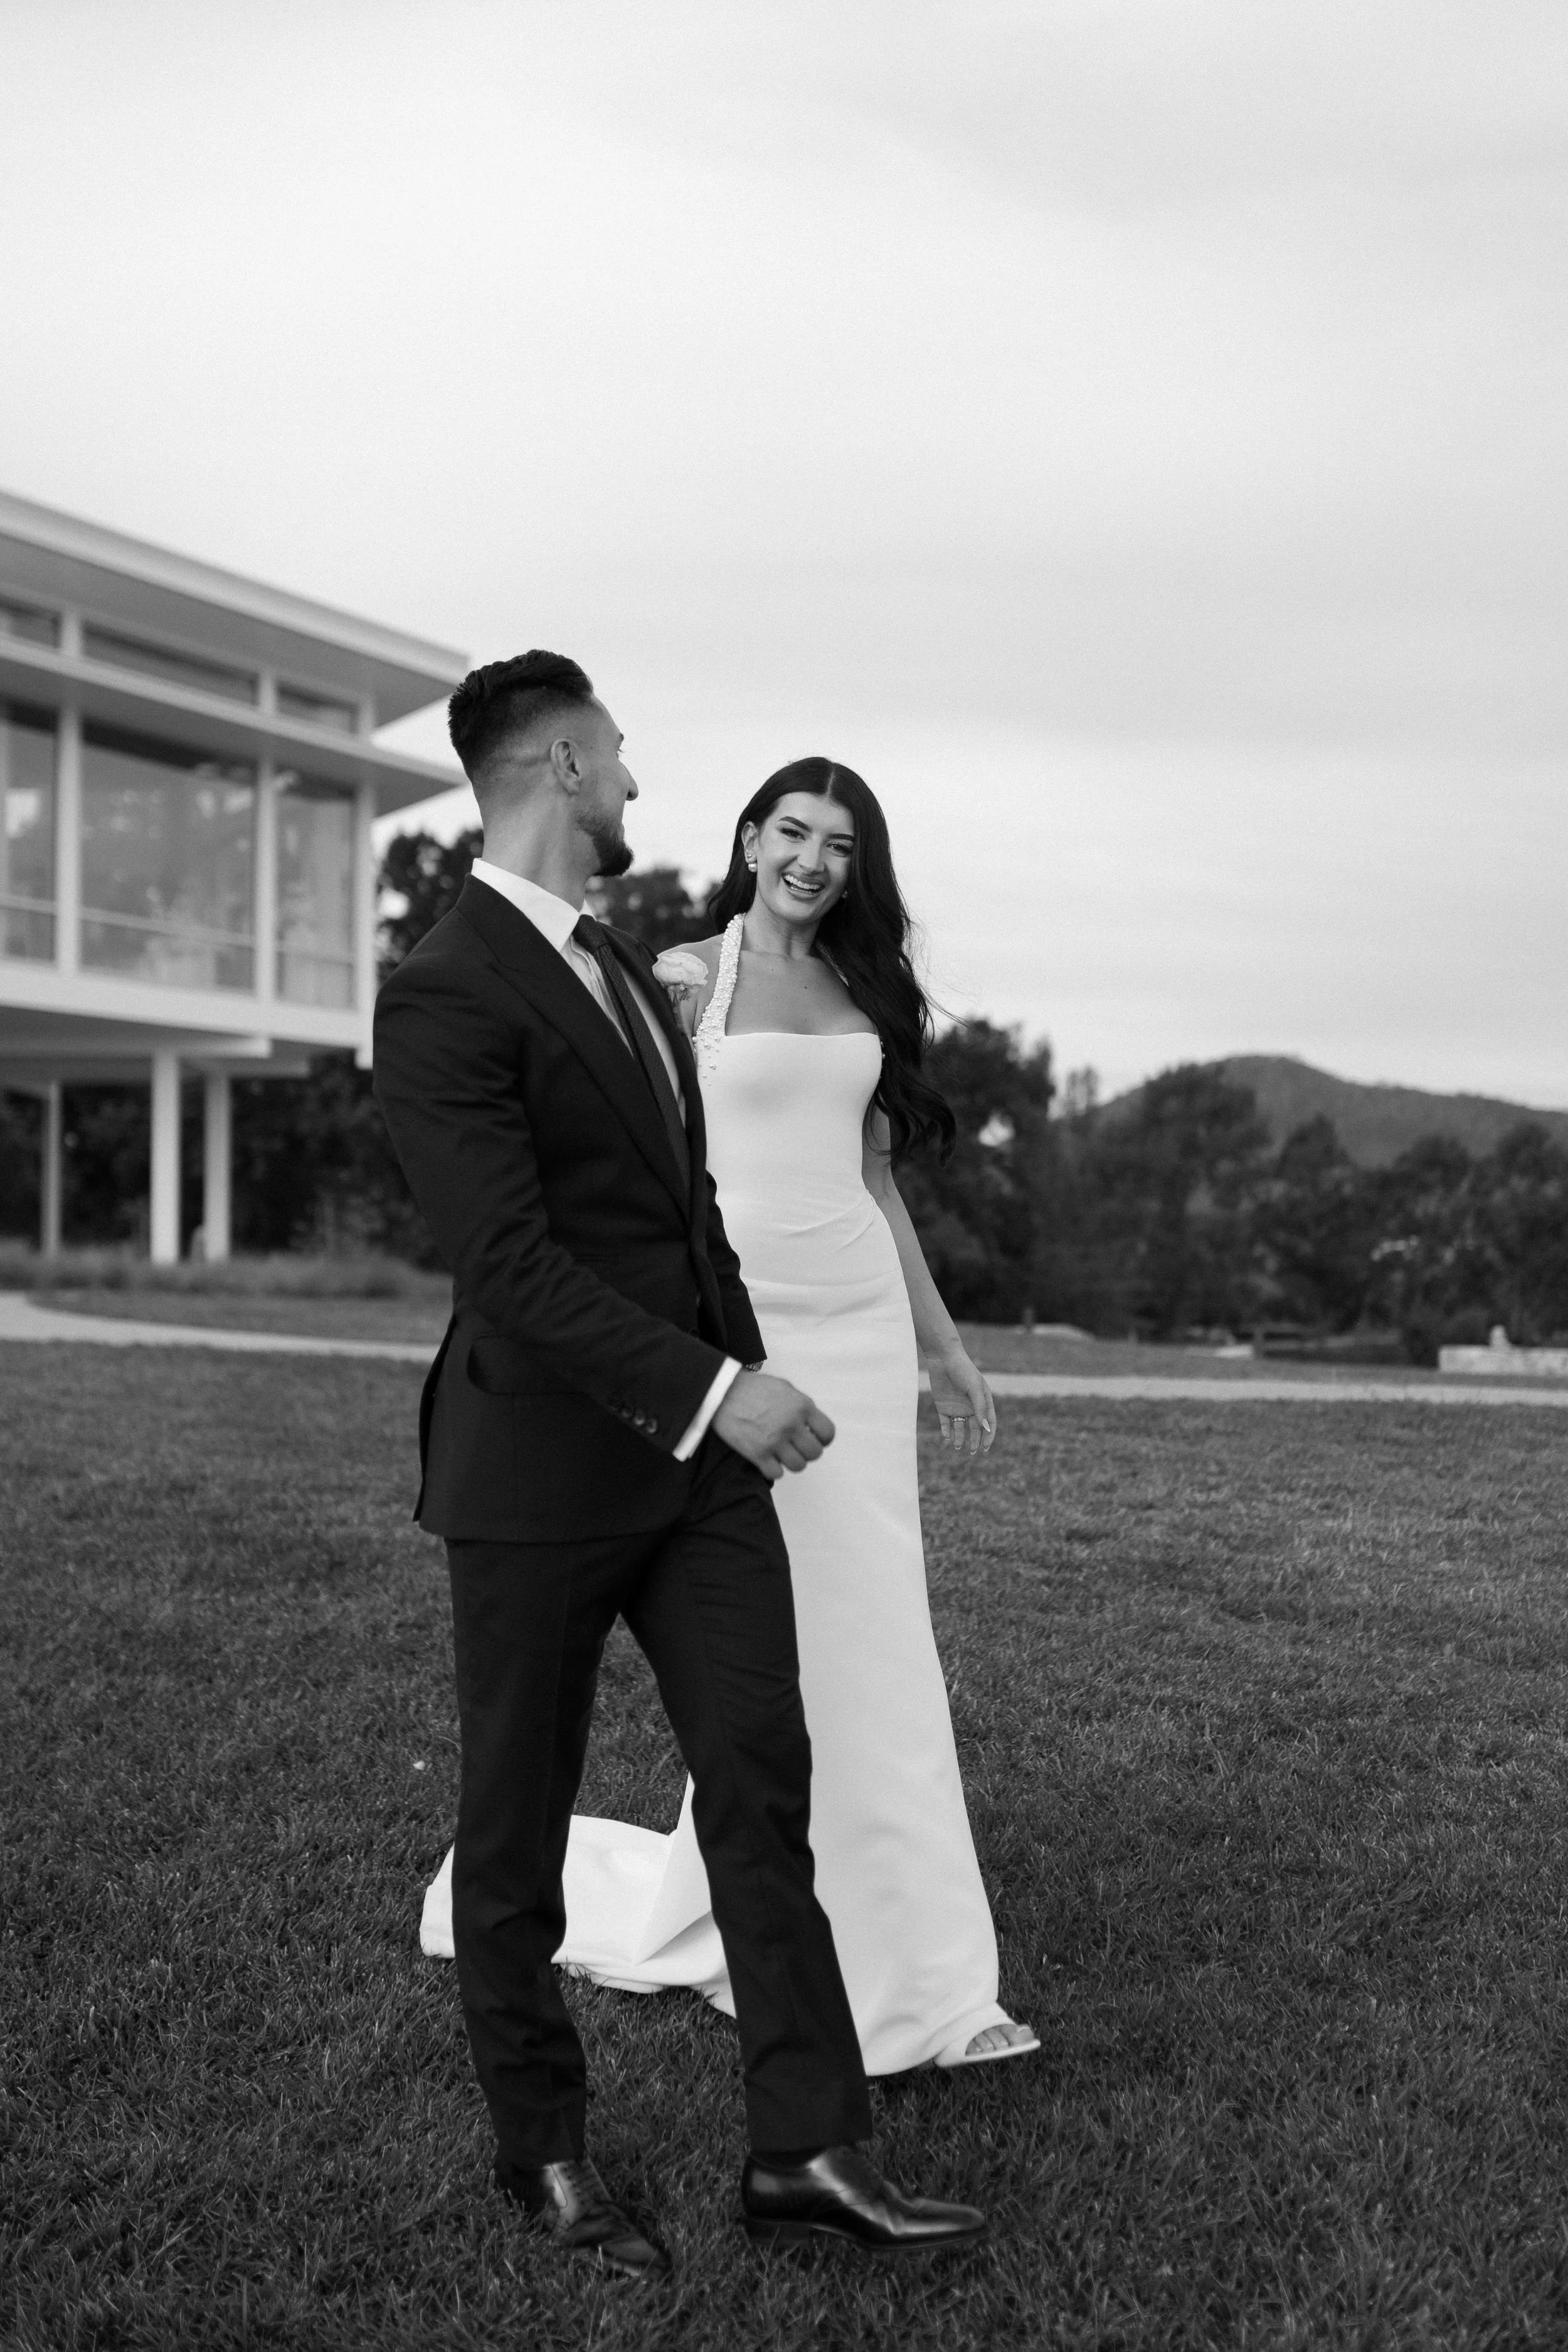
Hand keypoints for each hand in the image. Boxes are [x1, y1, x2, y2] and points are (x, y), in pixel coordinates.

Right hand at [713, 1370, 835, 1480]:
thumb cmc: (753, 1388)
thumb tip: (811, 1423)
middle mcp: (792, 1425)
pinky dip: (772, 1470)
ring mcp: (775, 1441)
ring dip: (790, 1462)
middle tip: (795, 1448)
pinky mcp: (757, 1454)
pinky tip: (767, 1460)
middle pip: (814, 1453)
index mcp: (802, 1406)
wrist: (722, 1392)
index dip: (823, 1440)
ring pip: (798, 1466)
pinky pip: (776, 1474)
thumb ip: (801, 1406)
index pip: (827, 1433)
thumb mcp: (784, 1388)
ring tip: (781, 1454)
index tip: (814, 1440)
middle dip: (806, 1452)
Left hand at [928, 1347, 996, 1456]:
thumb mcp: (974, 1388)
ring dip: (960, 1438)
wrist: (942, 1358)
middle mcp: (971, 1407)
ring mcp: (957, 1408)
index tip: (985, 1448)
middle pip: (975, 1429)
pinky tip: (947, 1437)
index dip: (989, 1436)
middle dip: (974, 1441)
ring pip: (960, 1428)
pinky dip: (947, 1432)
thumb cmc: (963, 1370)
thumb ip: (979, 1407)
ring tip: (958, 1446)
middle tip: (971, 1451)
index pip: (989, 1422)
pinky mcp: (943, 1407)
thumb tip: (985, 1428)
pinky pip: (946, 1423)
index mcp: (983, 1401)